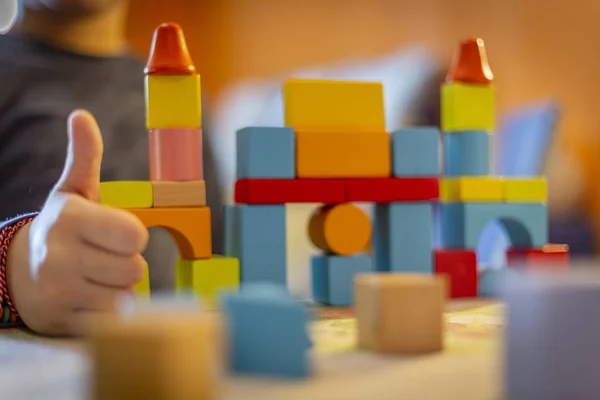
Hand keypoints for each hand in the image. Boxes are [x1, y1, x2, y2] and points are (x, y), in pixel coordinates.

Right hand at [7, 110, 148, 335]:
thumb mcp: (72, 192)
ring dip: (120, 286)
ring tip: (96, 276)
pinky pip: (114, 317)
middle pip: (136, 268)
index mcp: (70, 219)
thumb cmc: (61, 228)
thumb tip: (81, 115)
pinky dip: (109, 309)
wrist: (20, 273)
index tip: (116, 233)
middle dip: (127, 263)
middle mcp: (60, 255)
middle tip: (104, 256)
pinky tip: (90, 296)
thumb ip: (85, 157)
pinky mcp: (62, 320)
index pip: (135, 236)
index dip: (133, 236)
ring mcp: (59, 291)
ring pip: (127, 294)